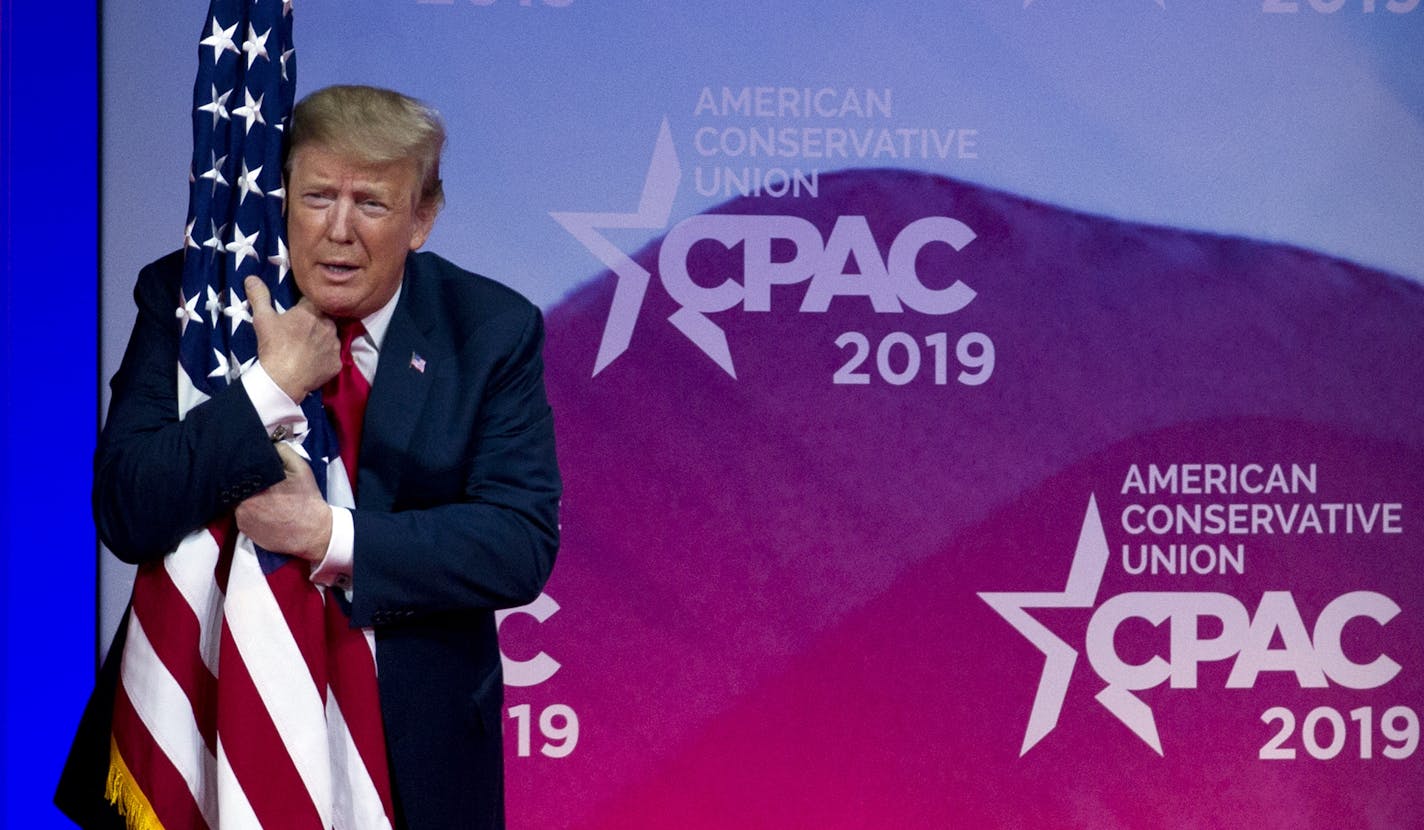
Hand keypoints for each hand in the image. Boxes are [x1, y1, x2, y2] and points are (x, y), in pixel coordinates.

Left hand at [235, 443, 331, 561]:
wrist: (313, 532)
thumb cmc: (306, 500)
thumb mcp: (300, 469)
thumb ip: (282, 451)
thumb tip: (268, 444)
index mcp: (253, 486)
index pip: (238, 473)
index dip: (246, 470)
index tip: (256, 473)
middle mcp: (242, 503)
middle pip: (238, 488)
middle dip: (248, 485)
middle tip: (265, 487)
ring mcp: (242, 519)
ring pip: (238, 503)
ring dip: (248, 500)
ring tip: (267, 501)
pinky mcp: (246, 531)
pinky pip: (243, 517)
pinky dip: (251, 514)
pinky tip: (266, 513)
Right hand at [245, 276, 341, 401]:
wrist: (282, 379)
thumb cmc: (273, 346)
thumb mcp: (263, 319)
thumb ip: (259, 296)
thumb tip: (251, 278)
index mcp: (313, 311)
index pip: (313, 301)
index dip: (305, 306)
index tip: (297, 313)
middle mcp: (329, 325)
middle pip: (324, 318)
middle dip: (314, 323)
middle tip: (299, 333)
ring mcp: (335, 345)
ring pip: (330, 337)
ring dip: (321, 339)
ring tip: (305, 348)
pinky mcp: (337, 362)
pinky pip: (333, 357)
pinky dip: (324, 358)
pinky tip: (312, 362)